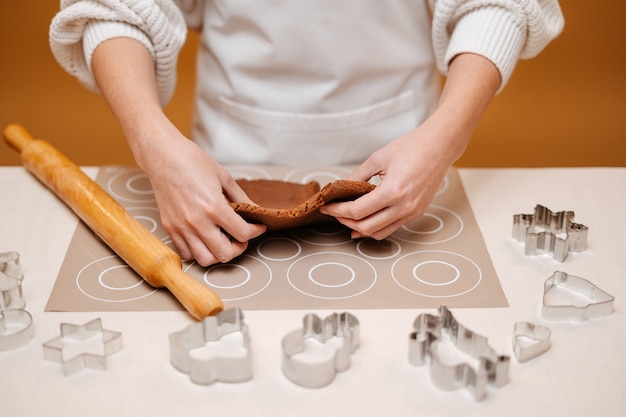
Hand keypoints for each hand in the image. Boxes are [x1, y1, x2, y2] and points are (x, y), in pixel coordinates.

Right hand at [140, 126, 266, 265]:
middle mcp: (197, 222)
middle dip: (238, 247)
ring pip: (205, 259)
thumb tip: (254, 210)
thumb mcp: (223, 176)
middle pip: (225, 254)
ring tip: (222, 240)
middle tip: (241, 236)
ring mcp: (181, 228)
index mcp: (214, 206)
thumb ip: (241, 197)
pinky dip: (198, 251)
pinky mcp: (170, 228)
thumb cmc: (192, 162)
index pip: (242, 233)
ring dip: (218, 253)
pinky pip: (187, 253)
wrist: (163, 156)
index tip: (257, 227)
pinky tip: (204, 239)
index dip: (255, 231)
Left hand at [320, 117, 455, 239]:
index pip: (357, 211)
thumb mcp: (378, 158)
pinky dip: (375, 228)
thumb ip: (357, 176)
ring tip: (346, 219)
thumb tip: (340, 188)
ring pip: (378, 232)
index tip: (326, 207)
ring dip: (359, 228)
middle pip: (365, 226)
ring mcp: (412, 212)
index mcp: (393, 191)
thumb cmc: (412, 147)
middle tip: (334, 212)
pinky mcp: (416, 212)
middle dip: (345, 221)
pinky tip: (364, 223)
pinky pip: (391, 228)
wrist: (439, 147)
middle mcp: (404, 206)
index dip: (338, 211)